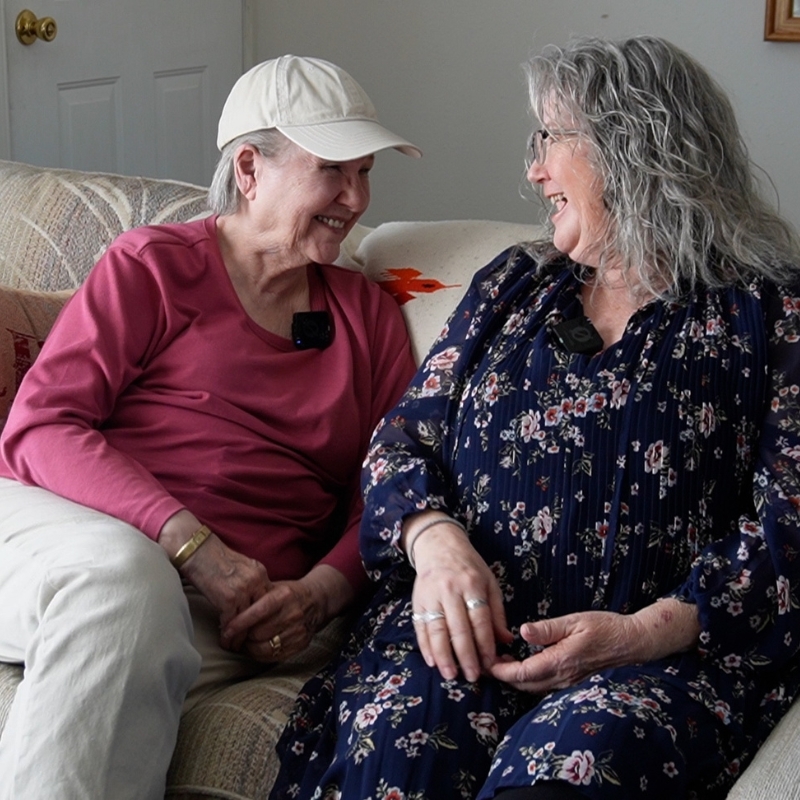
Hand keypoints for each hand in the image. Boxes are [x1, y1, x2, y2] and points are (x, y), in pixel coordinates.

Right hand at [158, 510, 269, 636]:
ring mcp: (243, 589)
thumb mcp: (240, 566)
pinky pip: (232, 622)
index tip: (259, 627)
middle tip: (251, 642)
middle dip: (256, 628)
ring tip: (236, 646)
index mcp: (260, 571)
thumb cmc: (213, 558)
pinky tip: (224, 639)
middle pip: (262, 611)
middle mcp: (255, 580)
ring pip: (248, 620)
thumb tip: (254, 600)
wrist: (195, 550)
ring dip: (241, 635)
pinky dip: (228, 633)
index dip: (264, 615)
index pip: (269, 599)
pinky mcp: (229, 598)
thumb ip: (250, 581)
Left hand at [220, 565, 354, 661]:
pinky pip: (274, 656)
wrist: (317, 600)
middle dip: (242, 637)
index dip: (238, 624)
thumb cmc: (288, 593)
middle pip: (258, 633)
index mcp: (284, 595)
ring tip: (242, 643)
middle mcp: (292, 613)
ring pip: (264, 648)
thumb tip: (228, 608)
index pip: (256, 613)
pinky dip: (260, 655)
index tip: (225, 631)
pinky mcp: (301, 643)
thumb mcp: (273, 587)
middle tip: (231, 638)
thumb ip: (254, 596)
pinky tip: (254, 648)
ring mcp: (298, 630)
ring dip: (249, 648)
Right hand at [407, 515, 512, 682]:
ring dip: (443, 655)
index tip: (489, 664)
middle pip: (458, 627)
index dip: (484, 644)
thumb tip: (506, 640)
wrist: (438, 545)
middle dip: (465, 655)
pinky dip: (425, 646)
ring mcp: (431, 596)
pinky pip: (420, 627)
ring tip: (450, 674)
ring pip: (436, 629)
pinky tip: (432, 661)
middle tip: (472, 676)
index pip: (479, 619)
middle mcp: (450, 590)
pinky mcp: (417, 601)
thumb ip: (497, 612)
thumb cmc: (469, 566)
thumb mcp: (489, 582)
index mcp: (472, 584)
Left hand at [489, 601, 699, 693]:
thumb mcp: (574, 621)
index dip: (501, 671)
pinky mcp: (572, 681)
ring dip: (515, 677)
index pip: (522, 674)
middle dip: (503, 676)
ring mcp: (568, 682)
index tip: (485, 662)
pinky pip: (544, 685)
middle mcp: (562, 677)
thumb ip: (547, 629)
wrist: (633, 643)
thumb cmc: (605, 627)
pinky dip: (529, 678)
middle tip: (485, 659)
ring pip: (533, 687)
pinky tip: (523, 663)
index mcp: (560, 661)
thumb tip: (523, 631)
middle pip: (524, 684)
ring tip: (500, 660)